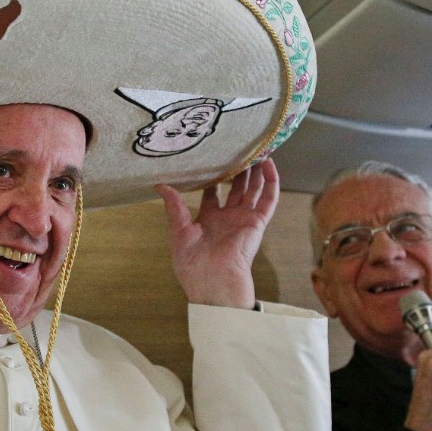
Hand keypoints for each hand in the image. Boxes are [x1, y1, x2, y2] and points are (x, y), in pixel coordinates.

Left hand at [155, 160, 278, 308]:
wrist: (212, 281)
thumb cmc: (193, 265)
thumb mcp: (179, 232)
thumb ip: (174, 207)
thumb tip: (160, 185)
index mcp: (209, 220)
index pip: (213, 193)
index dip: (213, 176)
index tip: (211, 158)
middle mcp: (228, 218)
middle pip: (236, 188)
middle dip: (238, 169)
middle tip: (238, 148)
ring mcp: (244, 219)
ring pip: (254, 189)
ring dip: (257, 170)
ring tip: (257, 149)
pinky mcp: (257, 222)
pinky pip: (268, 199)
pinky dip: (271, 181)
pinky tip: (269, 163)